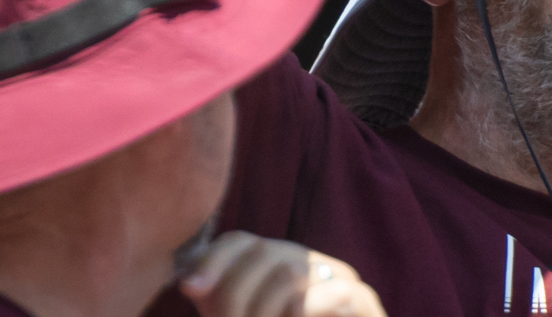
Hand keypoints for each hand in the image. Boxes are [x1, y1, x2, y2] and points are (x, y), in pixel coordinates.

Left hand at [181, 232, 386, 316]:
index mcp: (273, 264)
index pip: (240, 242)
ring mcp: (338, 278)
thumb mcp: (241, 315)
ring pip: (289, 273)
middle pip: (262, 251)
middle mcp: (306, 262)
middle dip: (234, 295)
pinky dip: (304, 311)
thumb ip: (217, 299)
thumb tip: (188, 280)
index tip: (189, 289)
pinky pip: (332, 294)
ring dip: (261, 310)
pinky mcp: (363, 301)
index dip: (213, 259)